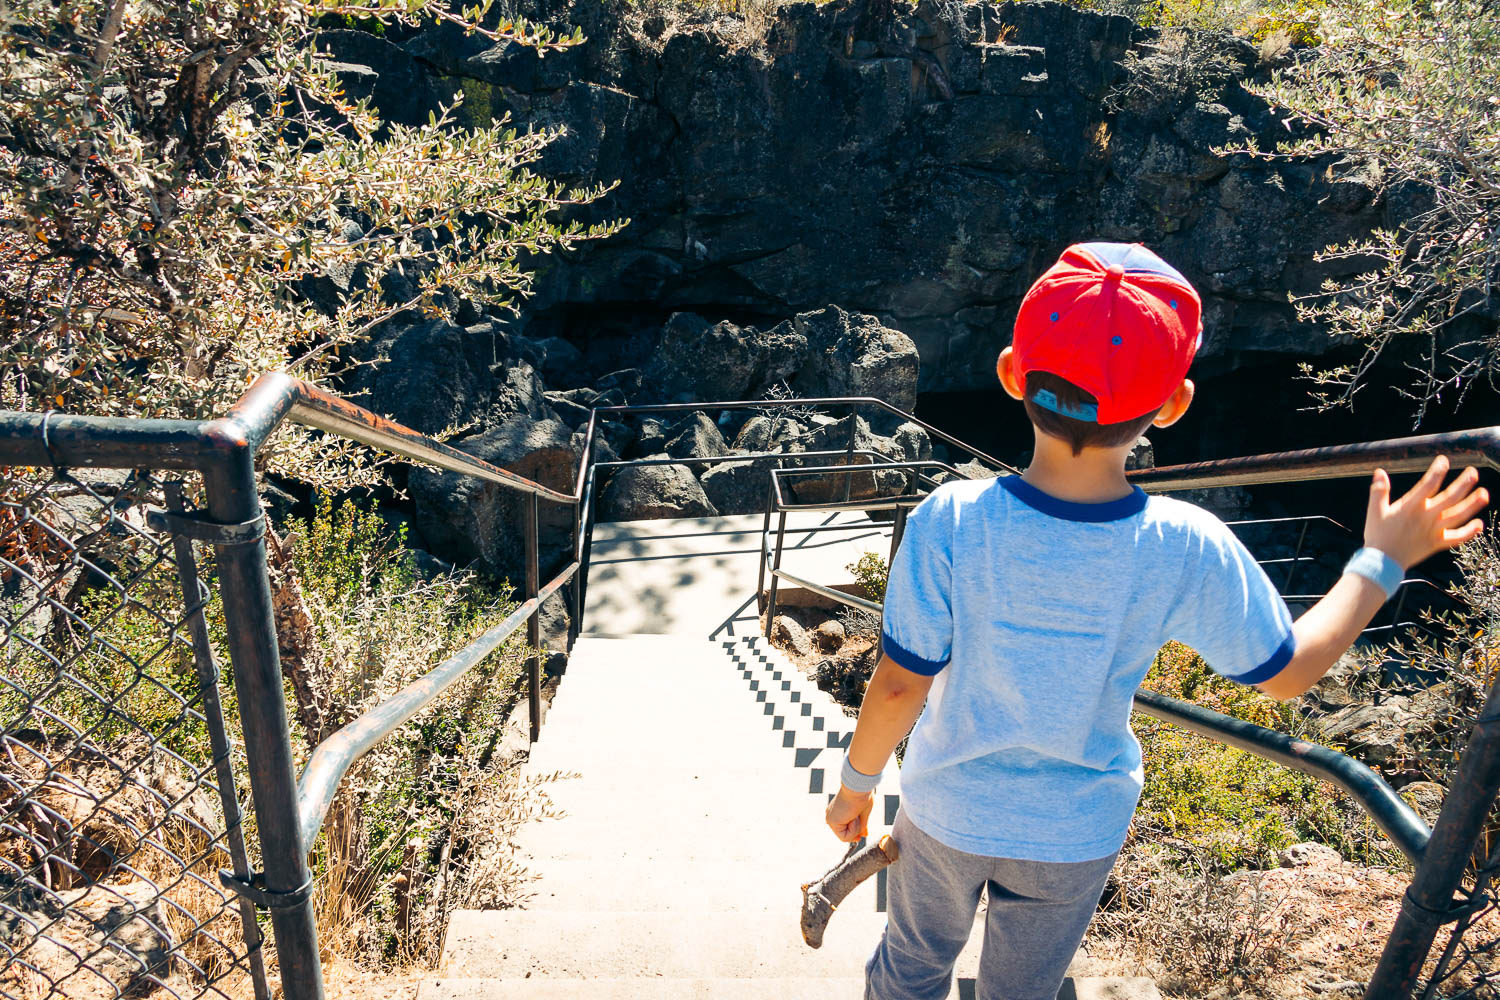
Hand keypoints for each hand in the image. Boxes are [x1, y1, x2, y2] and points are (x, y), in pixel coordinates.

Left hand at [826, 786, 873, 842]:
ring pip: (846, 838)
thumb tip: (864, 835)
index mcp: (838, 812)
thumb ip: (862, 825)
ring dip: (856, 829)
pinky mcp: (831, 821)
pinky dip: (854, 830)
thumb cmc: (862, 796)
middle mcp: (832, 816)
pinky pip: (845, 838)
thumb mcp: (863, 814)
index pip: (846, 830)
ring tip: (856, 814)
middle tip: (858, 816)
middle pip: (846, 835)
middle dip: (857, 830)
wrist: (859, 787)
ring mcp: (830, 819)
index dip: (855, 833)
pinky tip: (853, 817)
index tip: (862, 831)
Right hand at [1364, 457, 1488, 568]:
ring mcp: (1433, 531)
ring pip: (1457, 516)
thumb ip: (1379, 491)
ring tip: (1484, 494)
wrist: (1382, 562)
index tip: (1443, 461)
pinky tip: (1479, 524)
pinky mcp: (1436, 544)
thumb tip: (1380, 472)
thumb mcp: (1374, 511)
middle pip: (1449, 499)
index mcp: (1410, 508)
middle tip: (1473, 473)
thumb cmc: (1378, 535)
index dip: (1436, 472)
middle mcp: (1425, 518)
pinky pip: (1456, 538)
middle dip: (1462, 485)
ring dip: (1472, 505)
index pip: (1427, 485)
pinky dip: (1469, 532)